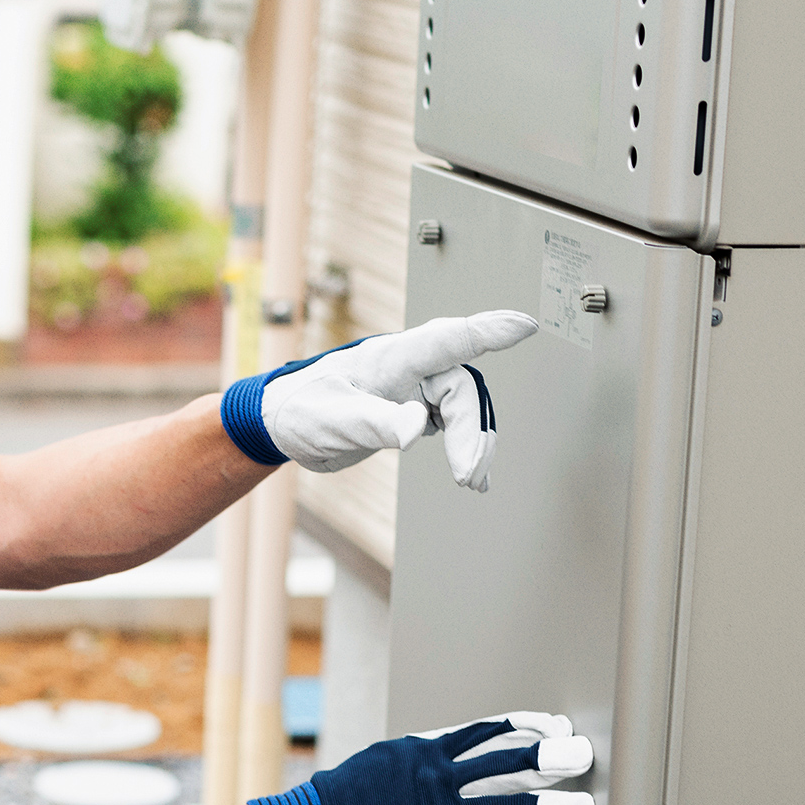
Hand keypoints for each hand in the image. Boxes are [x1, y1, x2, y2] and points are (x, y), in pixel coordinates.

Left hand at [219, 310, 535, 474]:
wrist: (280, 425)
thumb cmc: (300, 410)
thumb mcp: (334, 420)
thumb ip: (377, 422)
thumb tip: (417, 429)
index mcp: (392, 358)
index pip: (449, 339)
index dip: (489, 330)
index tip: (524, 326)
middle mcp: (408, 368)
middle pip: (461, 388)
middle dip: (472, 429)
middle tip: (469, 471)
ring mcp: (411, 388)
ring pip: (461, 407)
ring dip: (472, 441)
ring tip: (472, 478)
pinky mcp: (409, 410)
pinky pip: (449, 422)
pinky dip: (463, 447)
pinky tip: (471, 474)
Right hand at [246, 714, 593, 804]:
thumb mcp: (381, 766)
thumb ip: (419, 764)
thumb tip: (448, 758)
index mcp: (425, 755)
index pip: (488, 733)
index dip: (527, 729)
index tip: (555, 728)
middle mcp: (439, 783)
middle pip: (507, 766)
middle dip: (549, 761)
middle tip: (583, 757)